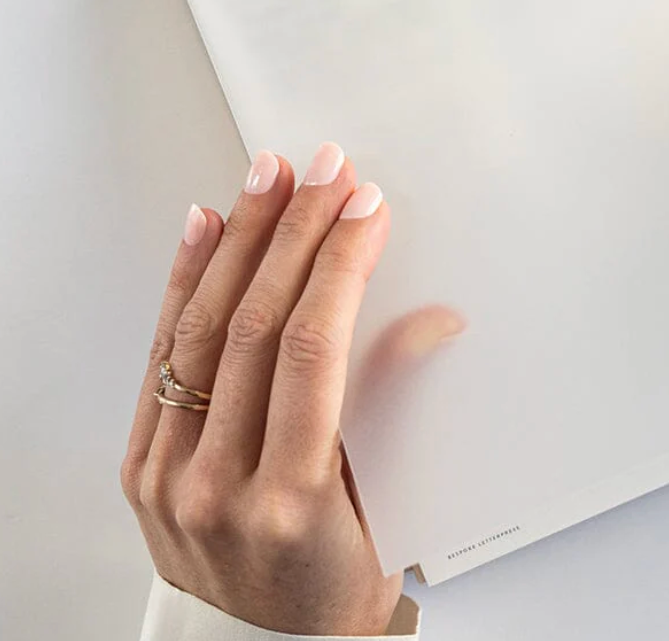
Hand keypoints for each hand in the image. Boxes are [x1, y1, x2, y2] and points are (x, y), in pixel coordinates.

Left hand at [121, 143, 463, 634]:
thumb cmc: (331, 592)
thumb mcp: (386, 511)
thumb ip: (392, 407)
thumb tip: (428, 319)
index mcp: (289, 498)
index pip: (313, 349)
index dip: (341, 266)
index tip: (365, 211)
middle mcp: (216, 482)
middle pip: (257, 324)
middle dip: (296, 232)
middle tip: (325, 173)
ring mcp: (168, 471)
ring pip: (203, 326)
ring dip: (241, 239)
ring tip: (269, 178)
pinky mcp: (143, 461)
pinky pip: (160, 353)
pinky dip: (183, 281)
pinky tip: (203, 228)